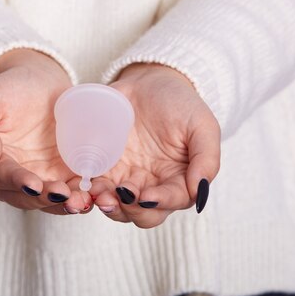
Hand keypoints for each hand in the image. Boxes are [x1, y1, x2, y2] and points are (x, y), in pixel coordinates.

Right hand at [0, 48, 92, 214]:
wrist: (41, 83)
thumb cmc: (10, 88)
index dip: (16, 182)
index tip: (33, 185)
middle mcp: (8, 179)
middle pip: (24, 197)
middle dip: (44, 198)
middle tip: (63, 194)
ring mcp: (36, 180)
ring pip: (47, 201)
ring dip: (64, 204)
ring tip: (81, 201)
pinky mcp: (59, 178)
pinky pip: (68, 192)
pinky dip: (79, 197)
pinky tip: (92, 195)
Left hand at [90, 63, 220, 227]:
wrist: (149, 81)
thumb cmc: (180, 103)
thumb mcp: (202, 125)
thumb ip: (207, 159)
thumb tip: (200, 192)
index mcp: (179, 180)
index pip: (172, 201)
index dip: (160, 203)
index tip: (146, 197)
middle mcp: (152, 185)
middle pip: (142, 214)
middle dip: (130, 210)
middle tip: (119, 196)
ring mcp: (125, 178)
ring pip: (116, 206)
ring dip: (108, 204)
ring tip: (100, 193)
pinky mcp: (102, 167)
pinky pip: (95, 186)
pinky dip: (90, 190)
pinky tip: (86, 184)